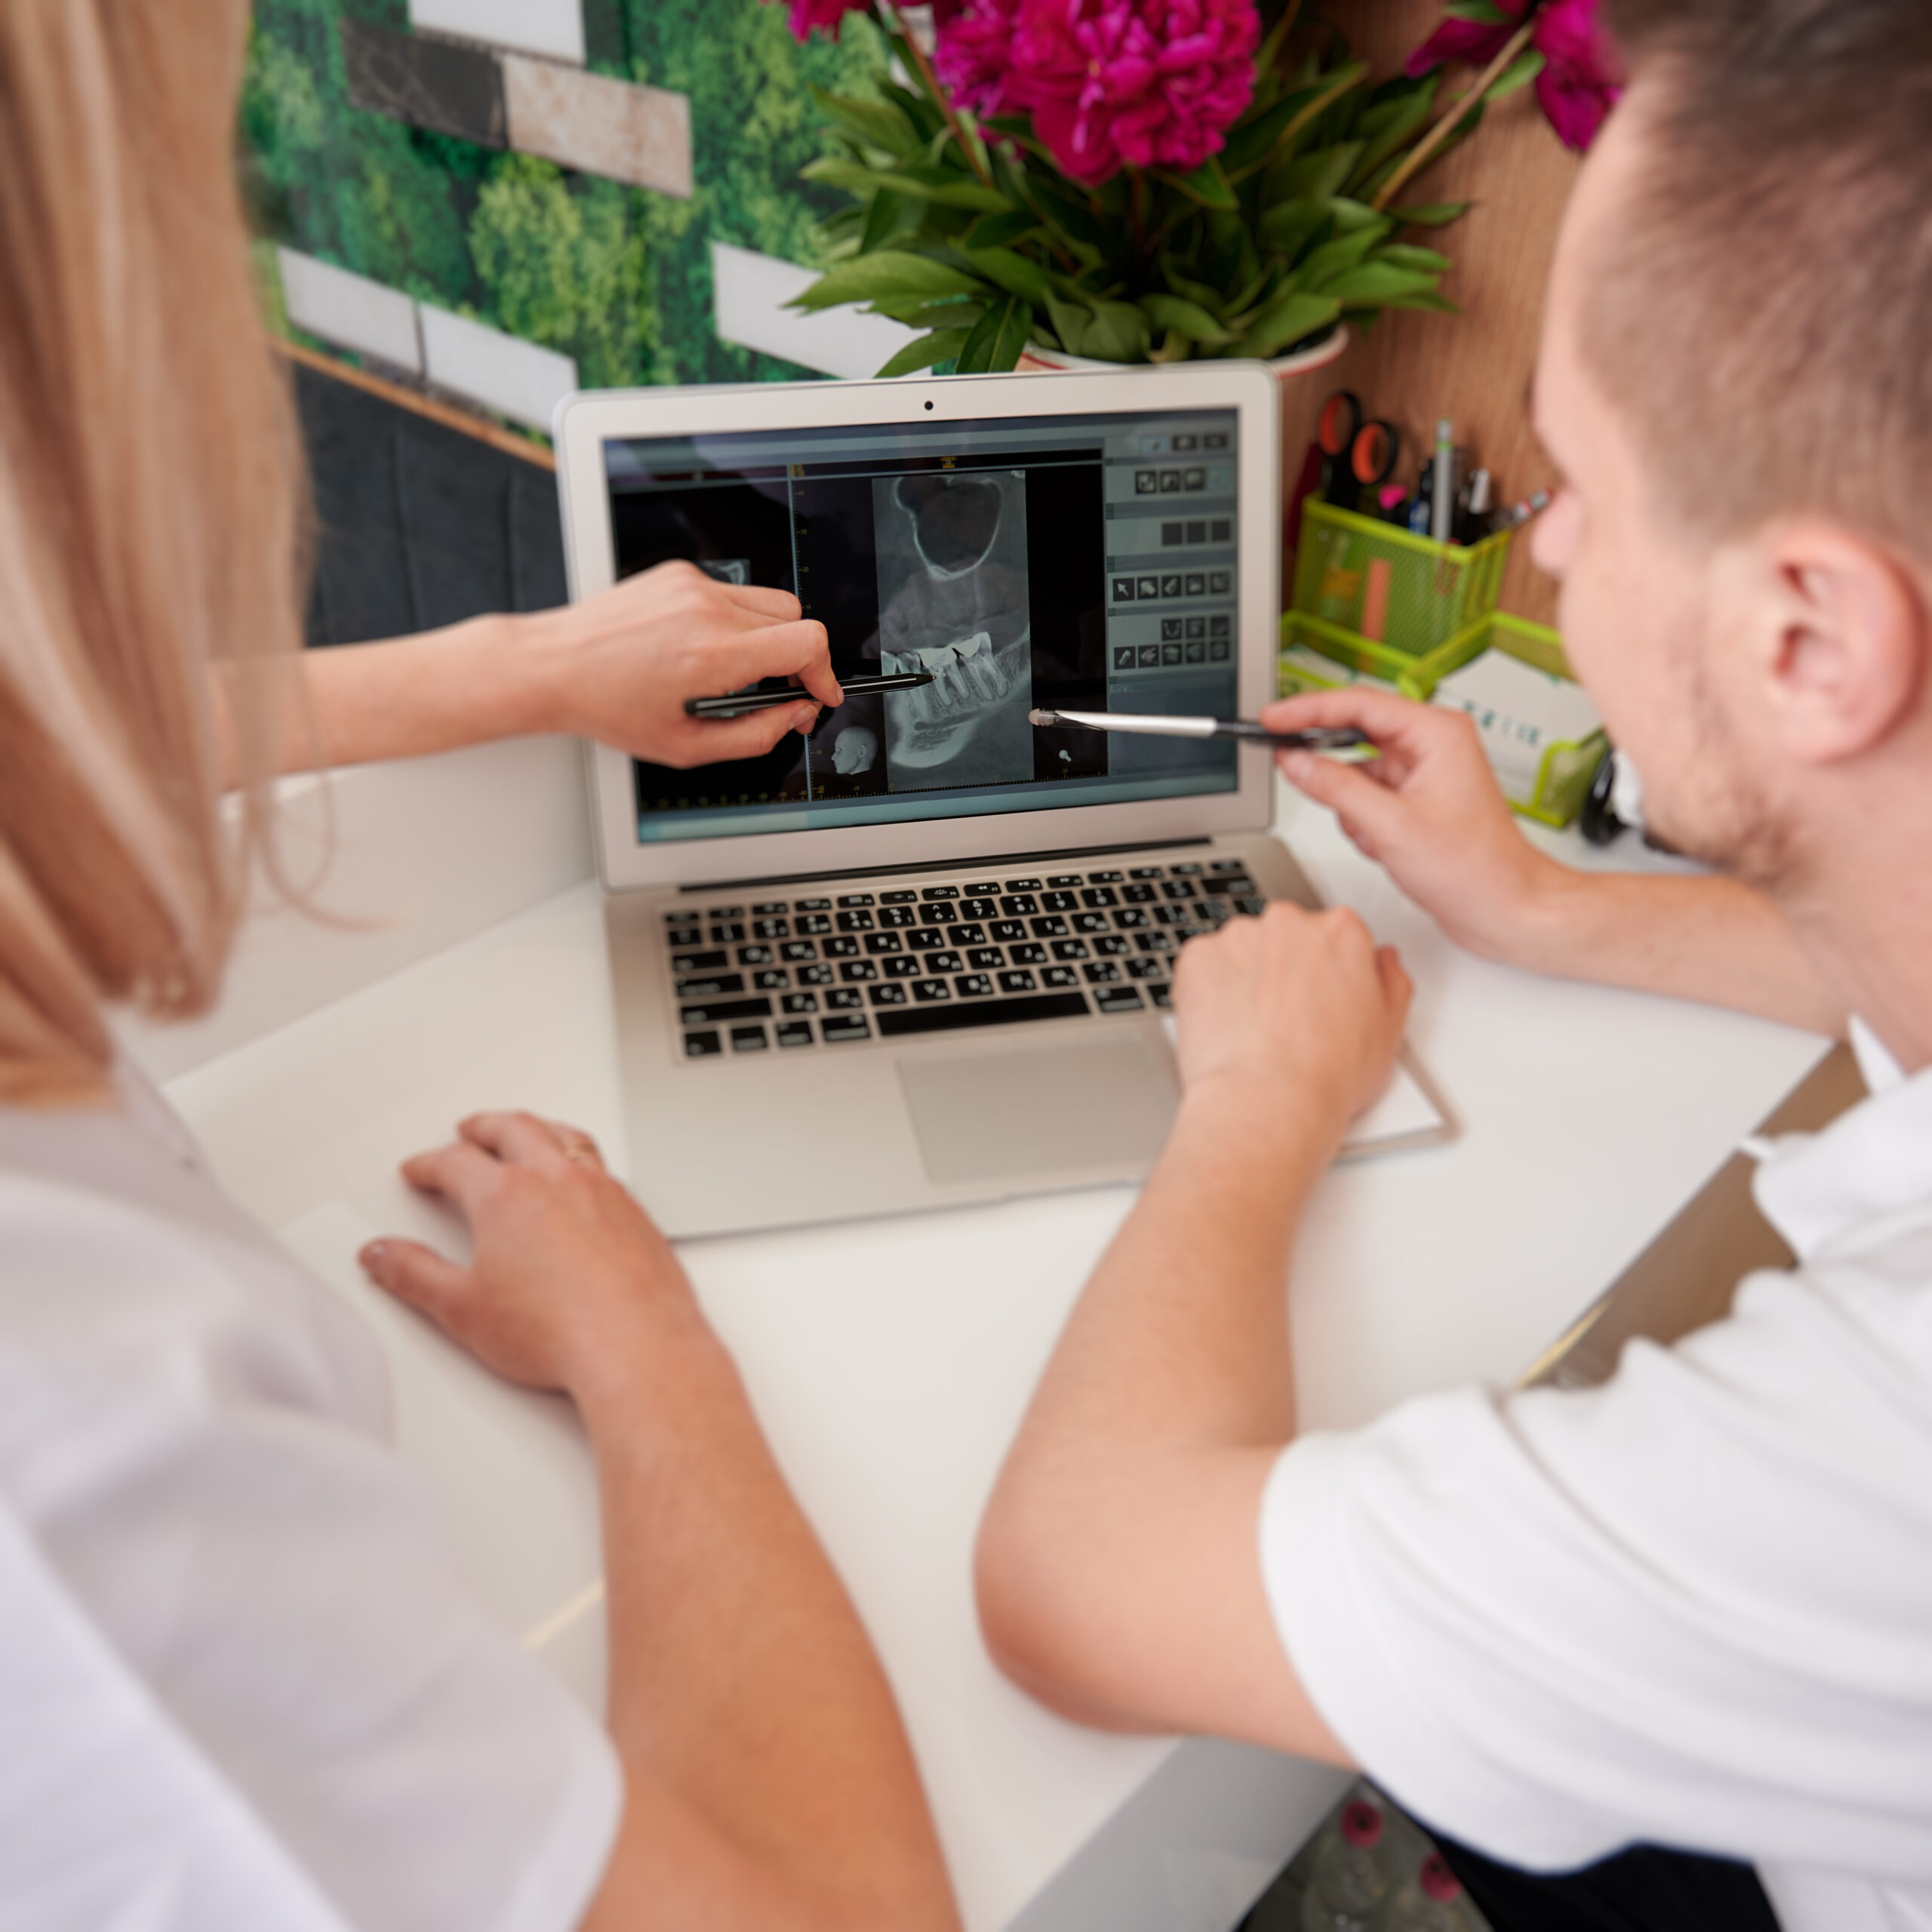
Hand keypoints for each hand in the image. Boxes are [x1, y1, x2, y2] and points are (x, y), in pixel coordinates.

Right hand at [358, 1112, 697, 1400]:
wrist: (635, 1348)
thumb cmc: (558, 1331)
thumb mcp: (463, 1309)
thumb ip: (415, 1276)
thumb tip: (382, 1255)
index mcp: (507, 1195)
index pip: (455, 1162)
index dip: (429, 1164)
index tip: (419, 1170)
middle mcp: (557, 1180)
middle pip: (513, 1129)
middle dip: (483, 1127)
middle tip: (467, 1131)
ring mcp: (603, 1191)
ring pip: (564, 1136)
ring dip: (536, 1128)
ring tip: (524, 1133)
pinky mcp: (636, 1212)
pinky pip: (603, 1165)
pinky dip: (580, 1157)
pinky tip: (580, 1176)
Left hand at [532, 560, 842, 768]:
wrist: (554, 666)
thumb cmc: (610, 707)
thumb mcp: (687, 746)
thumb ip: (756, 735)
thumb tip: (795, 715)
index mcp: (712, 655)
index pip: (807, 642)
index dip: (825, 672)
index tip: (819, 692)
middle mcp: (706, 610)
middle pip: (796, 620)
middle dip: (798, 660)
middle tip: (777, 691)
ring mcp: (691, 585)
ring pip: (769, 602)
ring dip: (769, 637)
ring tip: (738, 669)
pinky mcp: (677, 573)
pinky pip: (731, 593)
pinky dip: (732, 620)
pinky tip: (700, 646)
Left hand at [1171, 903, 1411, 1132]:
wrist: (1266, 1103)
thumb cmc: (1326, 1076)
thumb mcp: (1389, 1031)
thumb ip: (1391, 981)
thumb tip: (1383, 962)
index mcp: (1342, 931)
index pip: (1335, 935)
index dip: (1328, 972)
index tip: (1320, 999)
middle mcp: (1290, 923)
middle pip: (1287, 937)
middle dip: (1285, 970)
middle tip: (1287, 1019)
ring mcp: (1240, 937)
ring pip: (1243, 950)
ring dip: (1246, 978)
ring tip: (1254, 1029)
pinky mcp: (1199, 957)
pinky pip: (1203, 966)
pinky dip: (1210, 989)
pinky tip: (1227, 1026)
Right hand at [1264, 687, 1559, 961]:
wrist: (1504, 910)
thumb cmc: (1476, 869)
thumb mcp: (1391, 827)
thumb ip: (1335, 788)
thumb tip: (1295, 762)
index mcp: (1437, 734)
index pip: (1360, 705)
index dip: (1308, 709)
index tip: (1273, 717)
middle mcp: (1432, 746)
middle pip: (1356, 733)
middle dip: (1328, 763)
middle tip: (1284, 759)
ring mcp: (1423, 774)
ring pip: (1356, 771)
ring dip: (1351, 804)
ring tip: (1373, 836)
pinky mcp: (1414, 801)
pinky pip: (1366, 797)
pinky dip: (1362, 822)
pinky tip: (1381, 846)